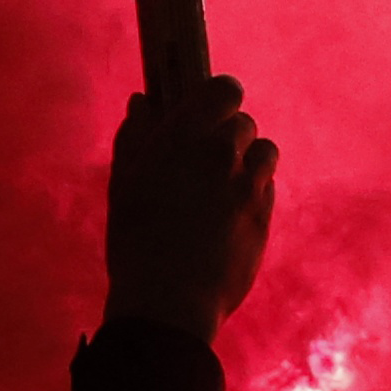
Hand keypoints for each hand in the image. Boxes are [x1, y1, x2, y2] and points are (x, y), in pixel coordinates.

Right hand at [104, 74, 277, 345]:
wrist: (169, 300)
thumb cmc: (136, 238)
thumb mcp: (123, 182)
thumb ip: (135, 134)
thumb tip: (143, 101)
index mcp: (186, 137)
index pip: (223, 89)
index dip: (218, 97)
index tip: (208, 109)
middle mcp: (222, 154)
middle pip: (244, 122)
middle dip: (228, 133)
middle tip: (206, 157)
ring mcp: (248, 186)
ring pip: (264, 152)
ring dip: (248, 160)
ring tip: (223, 184)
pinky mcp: (264, 217)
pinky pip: (268, 188)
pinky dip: (254, 192)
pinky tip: (229, 213)